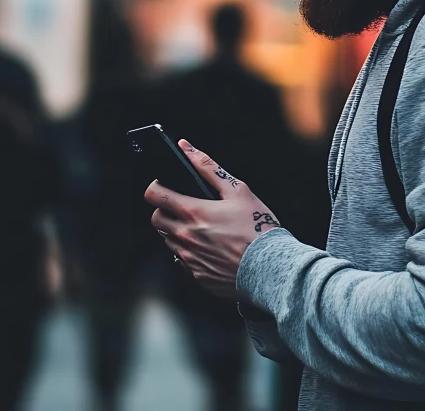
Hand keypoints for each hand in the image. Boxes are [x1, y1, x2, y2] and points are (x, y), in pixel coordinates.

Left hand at [144, 139, 280, 298]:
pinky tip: (210, 247)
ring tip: (202, 228)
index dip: (155, 187)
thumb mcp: (237, 190)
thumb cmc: (256, 226)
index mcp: (193, 212)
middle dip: (164, 210)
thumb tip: (187, 148)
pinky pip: (182, 261)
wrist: (270, 267)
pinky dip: (190, 251)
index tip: (163, 187)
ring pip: (168, 241)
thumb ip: (208, 167)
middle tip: (182, 207)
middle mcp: (186, 237)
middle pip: (156, 219)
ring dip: (177, 231)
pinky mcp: (197, 276)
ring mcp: (189, 259)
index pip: (154, 196)